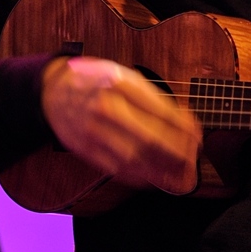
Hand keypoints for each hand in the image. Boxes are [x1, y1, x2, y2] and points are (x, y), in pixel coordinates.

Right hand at [41, 57, 201, 194]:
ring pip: (133, 157)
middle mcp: (105, 106)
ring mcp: (92, 129)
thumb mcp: (124, 75)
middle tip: (192, 158)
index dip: (184, 128)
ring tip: (178, 172)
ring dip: (160, 169)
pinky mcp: (84, 148)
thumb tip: (183, 122)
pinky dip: (137, 176)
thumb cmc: (97, 81)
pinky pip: (115, 167)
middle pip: (149, 136)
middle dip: (177, 152)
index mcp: (120, 83)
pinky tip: (152, 176)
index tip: (197, 136)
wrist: (53, 90)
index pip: (160, 110)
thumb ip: (150, 97)